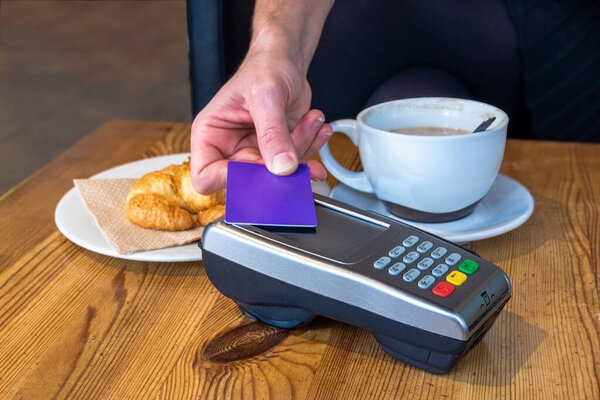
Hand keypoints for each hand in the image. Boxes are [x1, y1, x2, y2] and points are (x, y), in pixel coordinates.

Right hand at [190, 51, 331, 194]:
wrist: (286, 60)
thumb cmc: (264, 68)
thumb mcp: (265, 96)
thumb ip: (272, 133)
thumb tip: (282, 167)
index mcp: (210, 135)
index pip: (205, 176)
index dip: (228, 179)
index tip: (256, 167)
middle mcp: (230, 149)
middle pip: (248, 181)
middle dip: (277, 166)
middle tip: (296, 148)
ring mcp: (256, 153)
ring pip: (277, 175)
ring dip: (301, 150)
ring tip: (310, 121)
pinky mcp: (278, 153)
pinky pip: (295, 164)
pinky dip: (311, 147)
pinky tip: (315, 126)